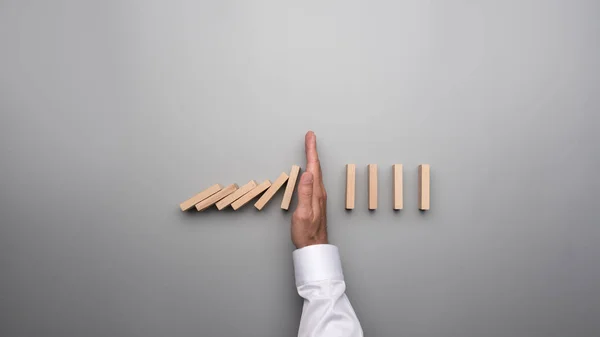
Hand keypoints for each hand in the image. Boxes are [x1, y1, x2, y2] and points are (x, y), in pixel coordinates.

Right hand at [291, 131, 327, 248]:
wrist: (314, 247)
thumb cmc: (306, 232)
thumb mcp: (303, 212)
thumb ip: (305, 192)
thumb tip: (307, 173)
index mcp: (316, 192)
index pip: (313, 167)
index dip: (311, 150)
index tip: (310, 136)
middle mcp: (320, 192)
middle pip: (316, 167)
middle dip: (312, 150)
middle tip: (310, 137)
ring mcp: (319, 197)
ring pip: (316, 173)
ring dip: (312, 159)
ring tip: (310, 149)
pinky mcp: (316, 201)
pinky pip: (314, 180)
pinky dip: (312, 170)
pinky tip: (310, 170)